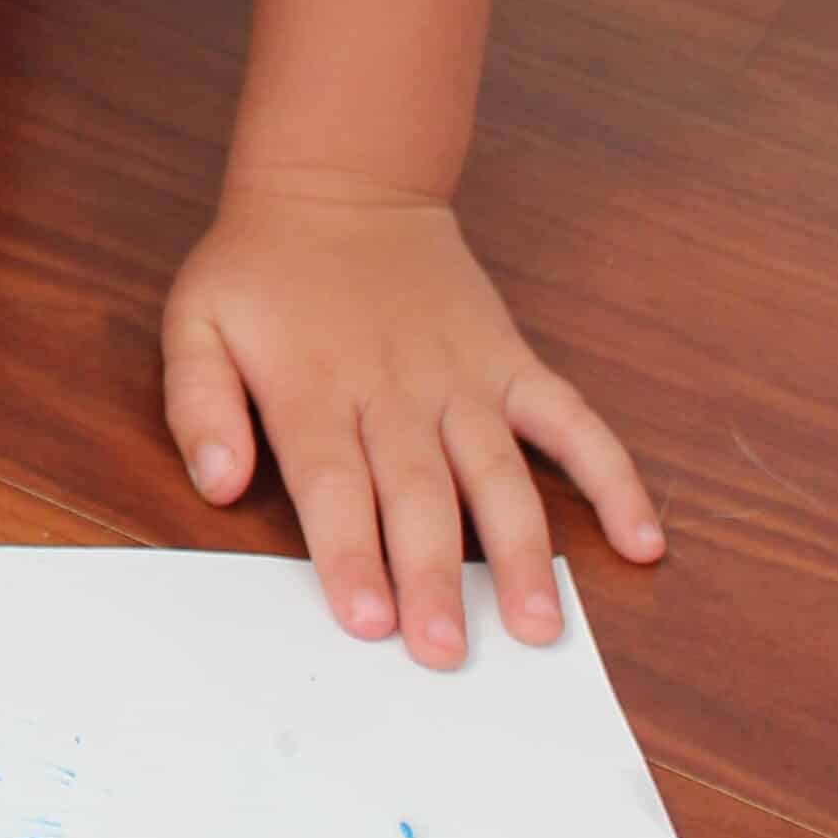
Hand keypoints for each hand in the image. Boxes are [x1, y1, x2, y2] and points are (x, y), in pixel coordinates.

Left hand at [160, 184, 663, 666]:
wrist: (341, 186)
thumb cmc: (262, 272)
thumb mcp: (196, 321)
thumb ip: (198, 404)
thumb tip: (217, 483)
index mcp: (313, 387)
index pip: (332, 482)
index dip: (349, 552)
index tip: (367, 620)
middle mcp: (395, 390)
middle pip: (418, 493)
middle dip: (434, 575)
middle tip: (446, 651)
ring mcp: (463, 378)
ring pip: (498, 471)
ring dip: (521, 550)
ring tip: (538, 625)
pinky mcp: (512, 363)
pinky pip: (572, 422)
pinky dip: (611, 478)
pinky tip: (641, 541)